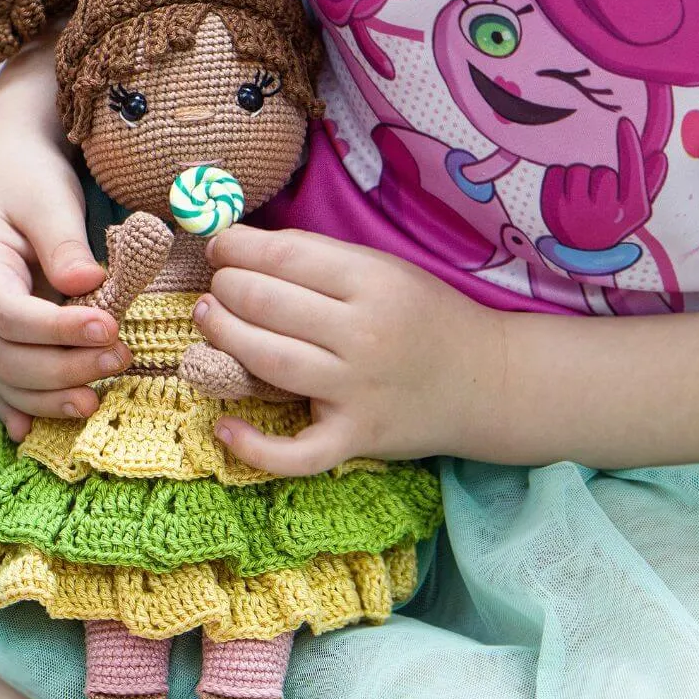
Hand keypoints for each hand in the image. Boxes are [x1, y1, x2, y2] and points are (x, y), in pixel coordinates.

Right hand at [0, 49, 131, 440]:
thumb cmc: (29, 175)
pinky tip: (35, 434)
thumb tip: (88, 284)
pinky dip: (21, 406)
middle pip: (8, 356)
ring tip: (99, 397)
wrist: (9, 162)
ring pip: (7, 377)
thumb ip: (63, 242)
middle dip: (64, 367)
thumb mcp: (48, 197)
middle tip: (121, 359)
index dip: (59, 330)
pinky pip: (5, 378)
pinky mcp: (1, 332)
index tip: (109, 327)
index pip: (11, 316)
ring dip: (52, 394)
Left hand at [192, 225, 500, 472]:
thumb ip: (322, 259)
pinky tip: (224, 428)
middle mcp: (365, 334)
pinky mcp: (358, 438)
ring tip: (208, 319)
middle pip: (267, 303)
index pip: (285, 256)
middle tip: (215, 286)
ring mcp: (359, 390)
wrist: (490, 381)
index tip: (219, 246)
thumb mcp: (386, 270)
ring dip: (224, 337)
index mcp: (374, 282)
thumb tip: (246, 246)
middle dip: (227, 287)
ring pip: (268, 361)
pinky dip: (256, 447)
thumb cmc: (428, 317)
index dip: (237, 248)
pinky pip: (297, 452)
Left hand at [540, 119, 652, 249]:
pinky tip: (564, 194)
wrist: (583, 250)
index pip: (632, 170)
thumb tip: (659, 156)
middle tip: (597, 194)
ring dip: (578, 176)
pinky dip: (558, 178)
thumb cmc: (613, 218)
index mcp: (631, 210)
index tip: (624, 123)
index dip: (629, 145)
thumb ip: (649, 180)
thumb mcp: (636, 206)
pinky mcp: (552, 209)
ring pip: (578, 170)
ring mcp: (578, 213)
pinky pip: (556, 172)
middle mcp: (606, 214)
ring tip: (581, 195)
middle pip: (603, 171)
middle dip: (599, 176)